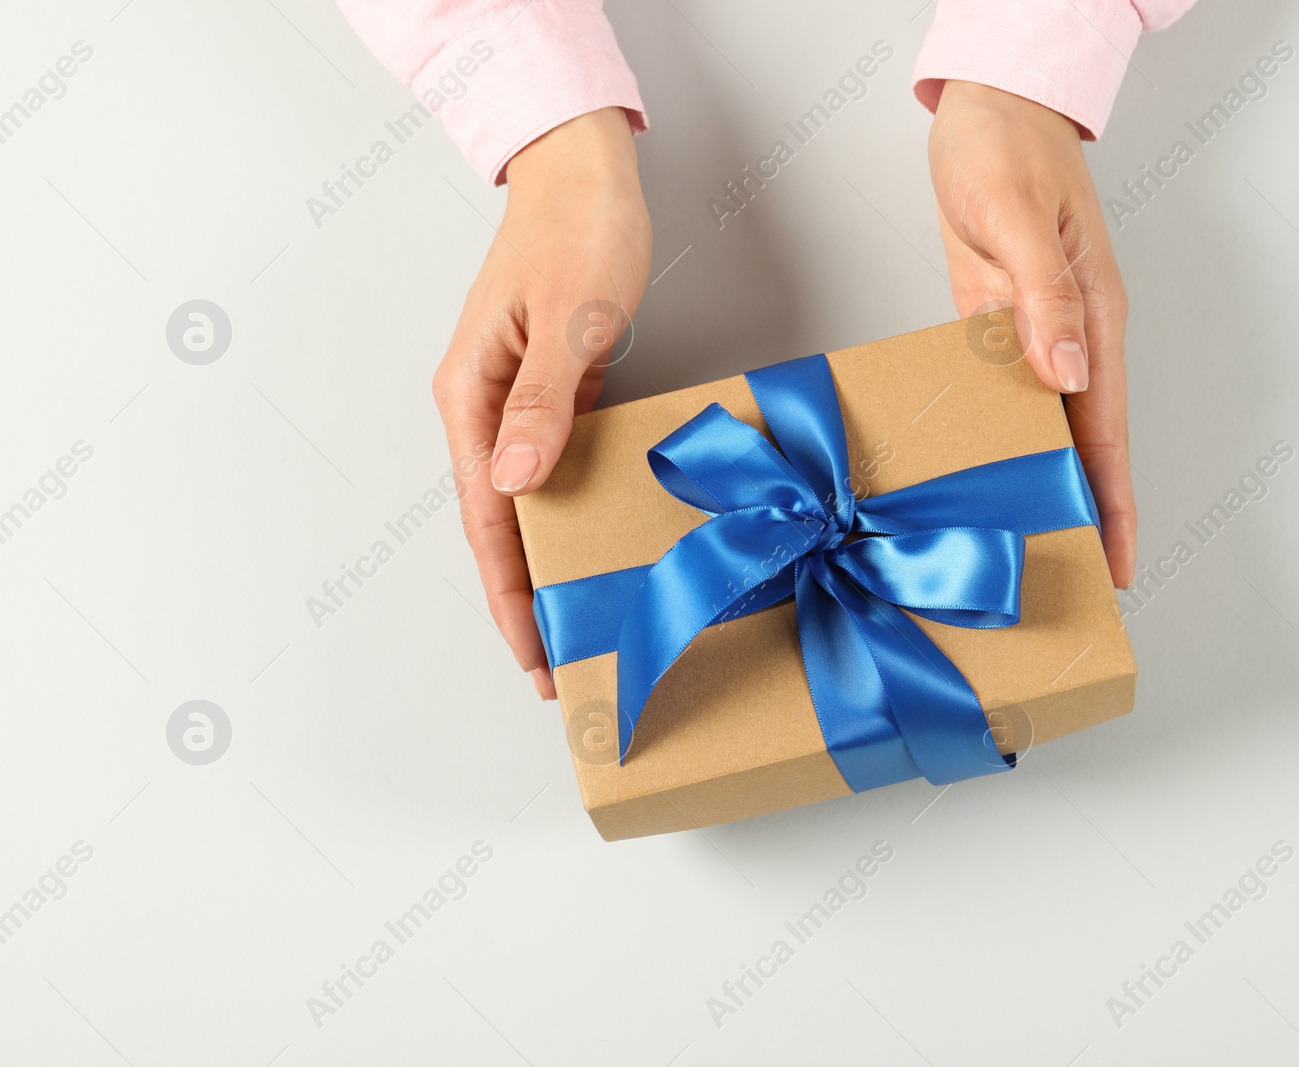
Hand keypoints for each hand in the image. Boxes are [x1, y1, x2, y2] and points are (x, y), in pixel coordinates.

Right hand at [433, 107, 651, 697]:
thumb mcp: (570, 316)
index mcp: (472, 396)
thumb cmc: (579, 231)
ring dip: (549, 565)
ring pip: (528, 507)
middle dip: (526, 600)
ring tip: (579, 623)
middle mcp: (485, 408)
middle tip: (562, 667)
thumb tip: (515, 481)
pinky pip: (557, 473)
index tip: (533, 656)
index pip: (487, 520)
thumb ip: (544, 400)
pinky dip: (573, 517)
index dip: (509, 595)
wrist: (585, 172)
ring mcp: (518, 403)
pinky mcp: (553, 394)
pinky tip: (599, 547)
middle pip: (500, 527)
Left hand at [928, 80, 1135, 587]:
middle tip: (1064, 583)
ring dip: (1035, 484)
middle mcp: (1070, 339)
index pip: (1106, 432)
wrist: (988, 107)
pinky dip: (992, 437)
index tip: (1115, 563)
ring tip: (1019, 549)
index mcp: (1094, 319)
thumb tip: (1068, 372)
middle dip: (1080, 514)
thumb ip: (1046, 297)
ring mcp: (1033, 336)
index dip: (1112, 502)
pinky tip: (974, 474)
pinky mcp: (994, 325)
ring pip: (1042, 429)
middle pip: (1082, 445)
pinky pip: (999, 396)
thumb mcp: (1021, 217)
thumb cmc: (1009, 147)